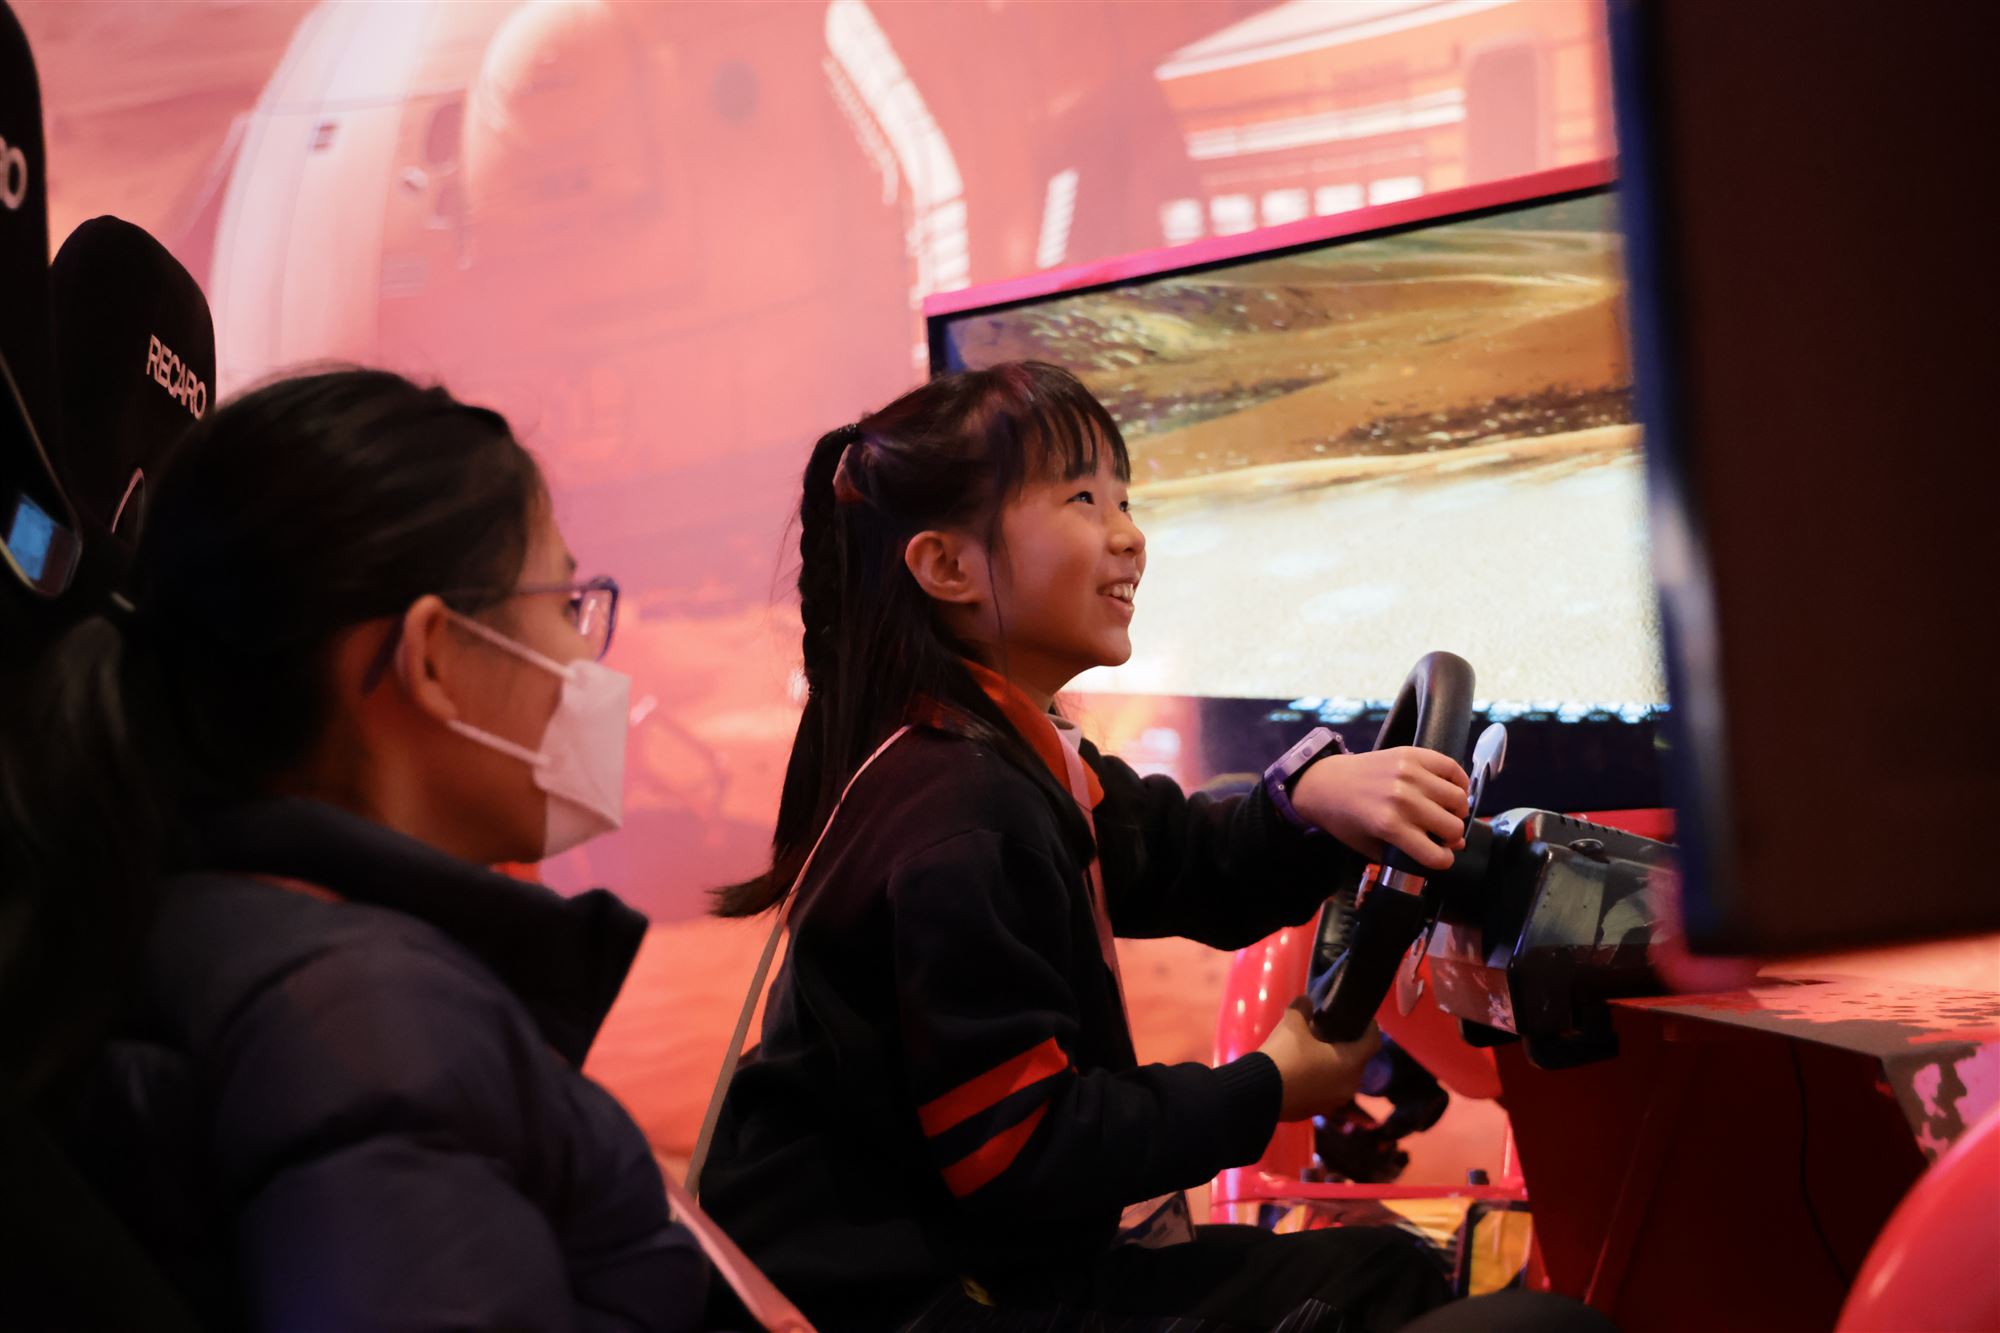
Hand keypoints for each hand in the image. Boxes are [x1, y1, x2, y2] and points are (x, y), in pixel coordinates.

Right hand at [1259, 999, 1380, 1120]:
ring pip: (1342, 1077)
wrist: (1258, 1093)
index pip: (1373, 1041)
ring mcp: (1334, 1102)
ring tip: (1316, 1051)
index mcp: (1351, 1062)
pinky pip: (1327, 1090)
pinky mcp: (1318, 1111)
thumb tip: (1306, 1002)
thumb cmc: (1284, 1056)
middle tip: (1331, 1031)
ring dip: (1334, 1064)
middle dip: (1348, 1045)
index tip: (1360, 1017)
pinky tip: (1303, 1070)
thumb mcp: (1292, 1024)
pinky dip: (1322, 1079)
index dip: (1370, 1027)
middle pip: (1357, 1060)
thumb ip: (1303, 1008)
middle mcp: (1349, 1085)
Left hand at [1288, 746, 1469, 870]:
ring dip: (1456, 810)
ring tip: (1445, 812)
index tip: (1439, 856)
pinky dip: (1458, 781)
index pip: (1437, 856)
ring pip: (1458, 798)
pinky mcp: (1411, 754)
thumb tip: (1452, 846)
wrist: (1326, 783)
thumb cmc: (1346, 820)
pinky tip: (1451, 789)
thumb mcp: (1370, 847)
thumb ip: (1410, 853)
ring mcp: (1408, 773)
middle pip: (1453, 827)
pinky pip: (1451, 767)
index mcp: (1389, 826)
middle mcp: (1402, 799)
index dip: (1442, 861)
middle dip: (1451, 837)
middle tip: (1441, 834)